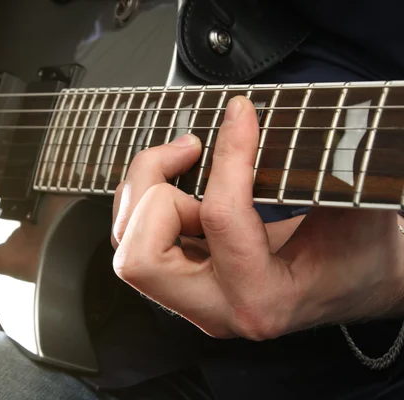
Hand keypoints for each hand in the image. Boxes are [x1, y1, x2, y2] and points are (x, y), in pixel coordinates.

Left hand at [112, 96, 403, 339]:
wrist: (359, 283)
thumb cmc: (361, 252)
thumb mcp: (352, 208)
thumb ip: (308, 166)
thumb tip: (245, 116)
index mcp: (262, 297)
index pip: (220, 218)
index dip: (229, 154)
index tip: (241, 114)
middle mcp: (215, 308)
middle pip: (139, 256)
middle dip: (156, 190)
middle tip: (192, 154)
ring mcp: (193, 300)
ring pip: (125, 248)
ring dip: (146, 192)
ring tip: (188, 163)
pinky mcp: (183, 284)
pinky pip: (133, 239)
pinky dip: (144, 199)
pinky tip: (179, 180)